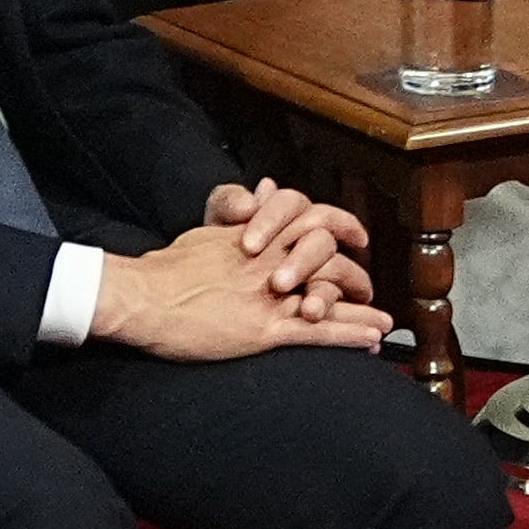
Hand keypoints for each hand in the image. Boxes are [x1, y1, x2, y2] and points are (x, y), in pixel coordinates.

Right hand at [107, 206, 396, 360]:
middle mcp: (274, 261)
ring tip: (384, 324)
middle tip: (368, 289)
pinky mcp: (265, 329)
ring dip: (363, 311)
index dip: (342, 227)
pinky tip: (371, 340)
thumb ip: (243, 213)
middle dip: (355, 276)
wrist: (143, 297)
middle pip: (332, 258)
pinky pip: (318, 331)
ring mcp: (273, 296)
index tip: (357, 237)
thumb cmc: (169, 267)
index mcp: (262, 238)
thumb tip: (265, 188)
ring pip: (333, 296)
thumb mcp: (211, 230)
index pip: (316, 220)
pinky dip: (349, 335)